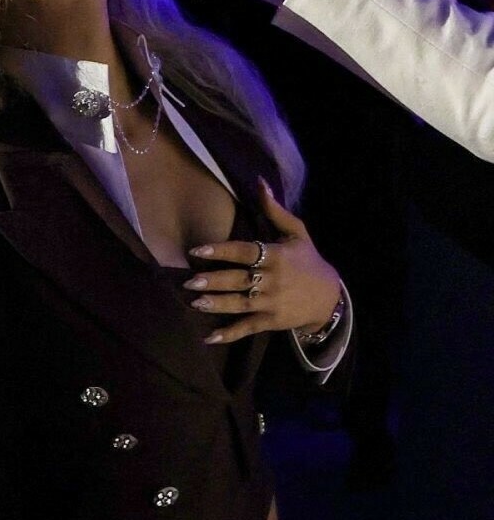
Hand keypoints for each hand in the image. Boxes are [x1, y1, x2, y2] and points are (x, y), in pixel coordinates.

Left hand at [183, 178, 340, 343]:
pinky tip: (210, 338)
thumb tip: (258, 182)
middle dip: (214, 281)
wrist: (329, 297)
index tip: (197, 251)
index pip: (244, 252)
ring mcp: (271, 303)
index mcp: (276, 256)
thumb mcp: (297, 232)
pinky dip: (229, 334)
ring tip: (195, 303)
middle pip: (238, 280)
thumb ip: (274, 210)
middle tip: (189, 281)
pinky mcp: (271, 321)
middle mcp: (272, 280)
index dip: (221, 251)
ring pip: (239, 305)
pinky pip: (247, 328)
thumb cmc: (308, 260)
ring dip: (217, 305)